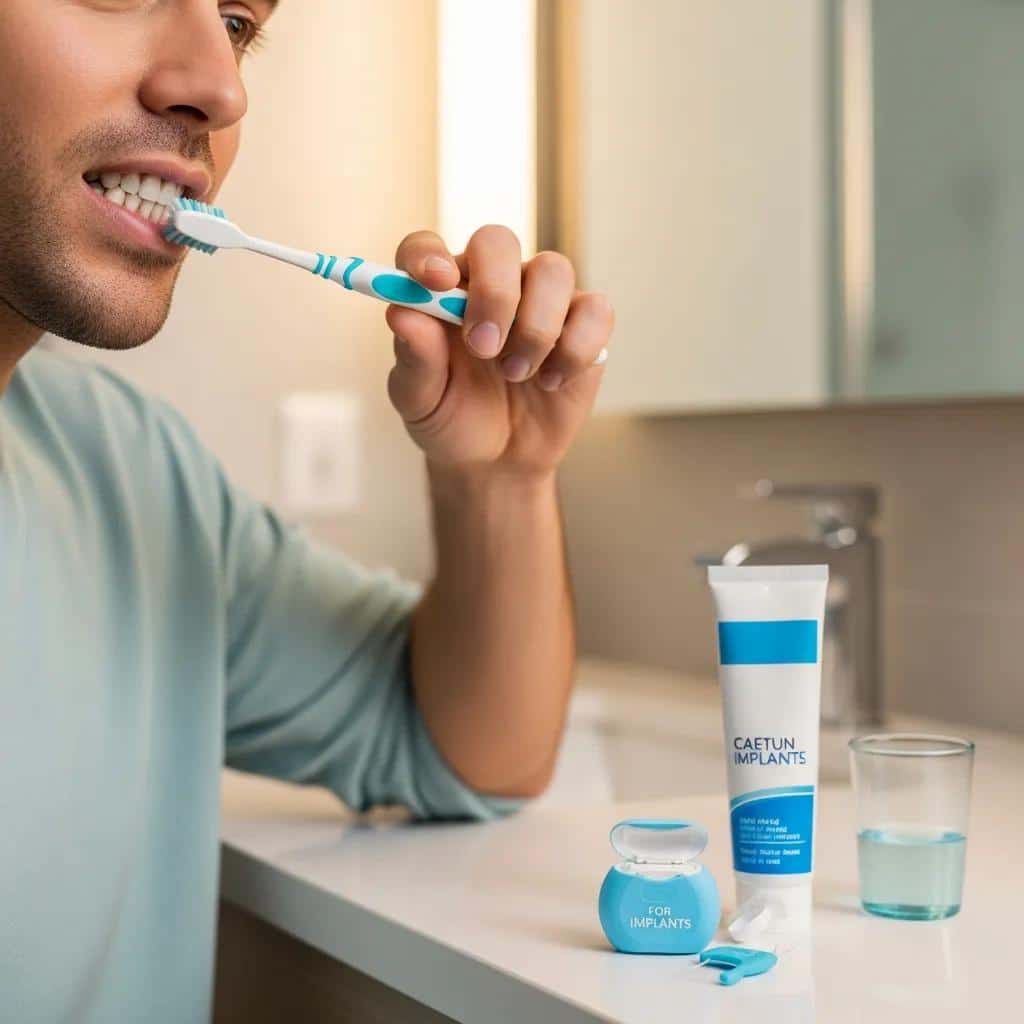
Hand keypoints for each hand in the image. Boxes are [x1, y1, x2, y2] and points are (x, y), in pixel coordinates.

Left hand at [385, 225, 613, 481]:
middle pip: (498, 242)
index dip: (427, 255)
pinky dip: (575, 349)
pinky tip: (552, 381)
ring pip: (554, 270)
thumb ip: (414, 358)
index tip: (435, 281)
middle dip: (495, 292)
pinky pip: (595, 311)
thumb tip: (402, 313)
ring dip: (535, 329)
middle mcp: (490, 283)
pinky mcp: (583, 324)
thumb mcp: (420, 401)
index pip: (425, 249)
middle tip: (483, 348)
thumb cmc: (452, 419)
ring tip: (516, 374)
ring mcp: (540, 299)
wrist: (497, 460)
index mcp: (439, 292)